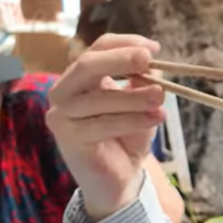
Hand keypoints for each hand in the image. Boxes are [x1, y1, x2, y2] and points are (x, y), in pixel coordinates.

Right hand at [47, 34, 166, 219]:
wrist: (120, 179)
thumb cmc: (128, 136)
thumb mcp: (139, 101)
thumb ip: (141, 79)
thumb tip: (151, 58)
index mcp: (80, 77)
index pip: (97, 48)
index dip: (124, 43)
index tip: (154, 48)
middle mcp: (64, 92)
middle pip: (86, 65)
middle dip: (119, 59)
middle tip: (148, 60)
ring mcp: (61, 115)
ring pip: (98, 98)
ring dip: (133, 96)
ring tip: (161, 97)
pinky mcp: (67, 139)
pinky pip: (101, 124)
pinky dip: (132, 119)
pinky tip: (156, 118)